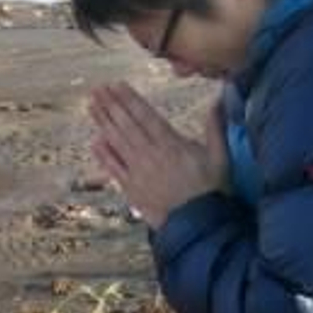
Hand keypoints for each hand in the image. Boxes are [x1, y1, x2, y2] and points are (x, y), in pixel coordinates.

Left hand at [88, 82, 229, 231]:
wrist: (199, 226)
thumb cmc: (212, 191)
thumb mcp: (220, 157)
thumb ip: (215, 128)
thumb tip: (218, 100)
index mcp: (172, 144)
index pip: (146, 116)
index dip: (130, 100)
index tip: (117, 85)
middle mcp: (151, 155)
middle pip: (127, 125)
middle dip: (112, 106)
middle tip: (97, 89)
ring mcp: (139, 172)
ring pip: (117, 142)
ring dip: (103, 123)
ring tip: (91, 105)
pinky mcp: (132, 190)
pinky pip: (114, 169)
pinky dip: (104, 155)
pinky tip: (94, 141)